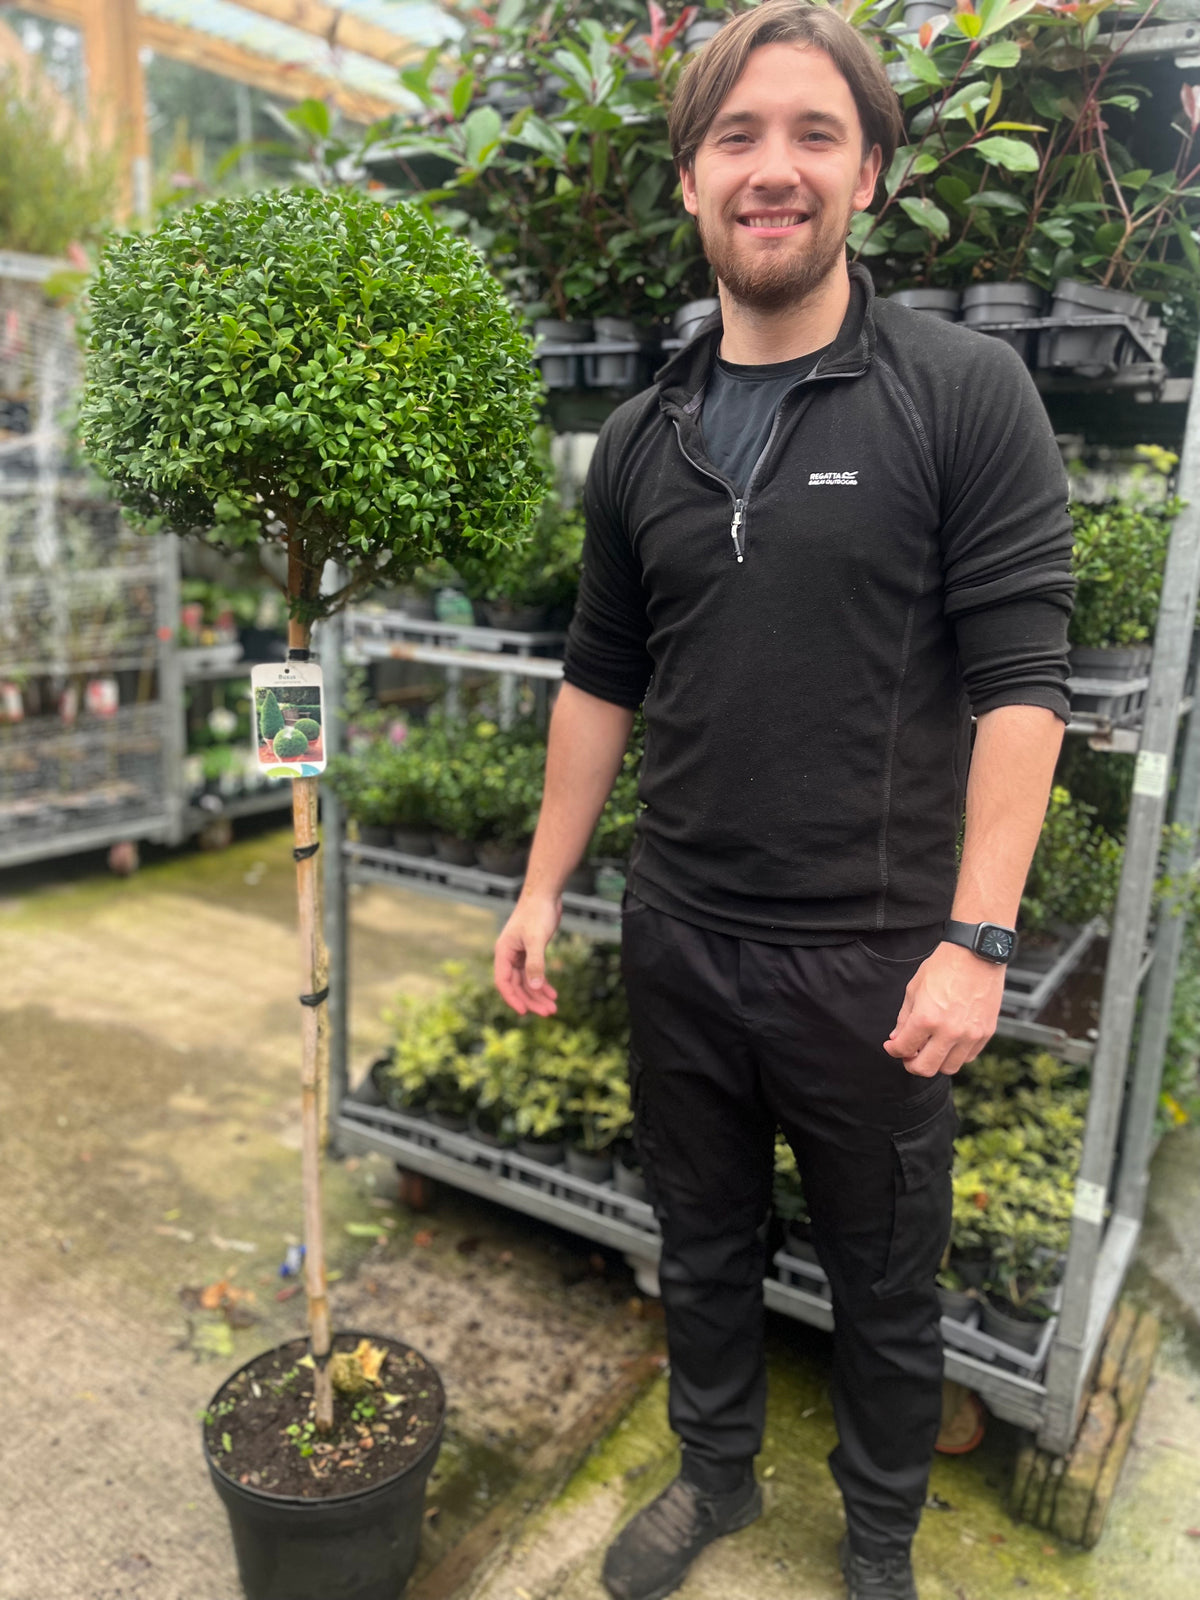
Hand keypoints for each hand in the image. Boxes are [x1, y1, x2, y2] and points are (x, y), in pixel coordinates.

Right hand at [494, 892, 561, 1016]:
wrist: (545, 895)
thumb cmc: (537, 913)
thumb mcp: (536, 940)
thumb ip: (535, 964)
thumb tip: (534, 987)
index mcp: (504, 953)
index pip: (503, 982)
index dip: (513, 998)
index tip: (524, 1013)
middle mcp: (509, 956)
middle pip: (517, 985)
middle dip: (531, 1000)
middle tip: (548, 1013)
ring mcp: (520, 954)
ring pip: (527, 981)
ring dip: (539, 995)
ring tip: (553, 1008)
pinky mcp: (531, 952)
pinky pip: (534, 973)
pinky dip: (543, 984)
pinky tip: (553, 993)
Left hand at [883, 941, 1005, 1077]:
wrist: (976, 954)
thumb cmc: (944, 967)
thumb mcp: (914, 989)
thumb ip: (904, 1018)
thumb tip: (897, 1039)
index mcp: (926, 1019)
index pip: (904, 1049)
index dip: (893, 1050)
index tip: (892, 1046)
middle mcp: (949, 1031)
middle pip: (926, 1068)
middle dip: (911, 1064)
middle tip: (909, 1055)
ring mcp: (970, 1035)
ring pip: (949, 1068)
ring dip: (936, 1061)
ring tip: (931, 1048)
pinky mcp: (986, 1033)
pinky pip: (968, 1057)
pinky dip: (956, 1055)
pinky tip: (949, 1042)